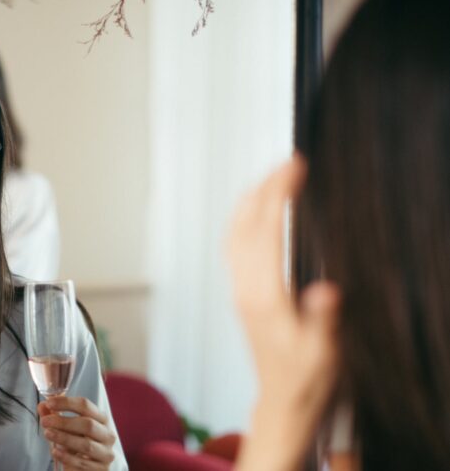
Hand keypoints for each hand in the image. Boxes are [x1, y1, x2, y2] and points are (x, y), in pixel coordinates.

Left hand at [38, 396, 116, 469]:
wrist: (87, 468)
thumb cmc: (77, 445)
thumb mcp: (65, 430)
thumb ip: (54, 417)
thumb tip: (42, 405)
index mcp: (101, 419)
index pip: (86, 406)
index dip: (67, 403)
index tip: (49, 403)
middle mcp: (107, 435)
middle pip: (88, 424)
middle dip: (64, 422)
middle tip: (45, 421)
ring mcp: (106, 453)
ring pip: (86, 445)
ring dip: (64, 438)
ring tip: (47, 434)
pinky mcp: (101, 469)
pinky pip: (83, 463)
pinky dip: (67, 457)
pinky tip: (55, 451)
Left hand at [228, 156, 340, 470]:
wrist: (284, 398)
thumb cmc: (306, 376)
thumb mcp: (323, 351)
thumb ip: (323, 319)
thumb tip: (326, 290)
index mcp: (265, 295)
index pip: (268, 231)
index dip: (280, 195)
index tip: (294, 166)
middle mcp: (245, 288)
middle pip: (245, 225)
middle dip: (264, 188)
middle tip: (288, 162)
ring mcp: (240, 289)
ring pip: (235, 233)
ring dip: (251, 201)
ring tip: (273, 178)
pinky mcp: (242, 294)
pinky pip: (234, 246)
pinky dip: (244, 220)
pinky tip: (256, 213)